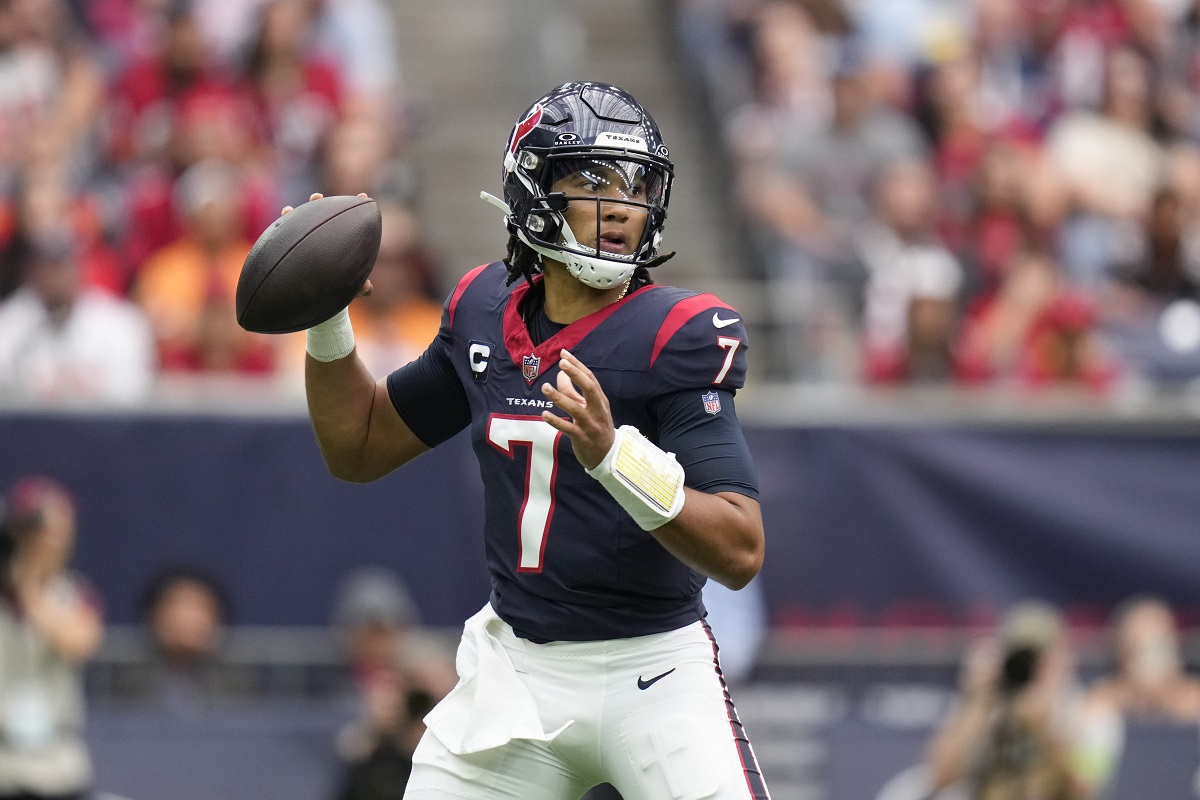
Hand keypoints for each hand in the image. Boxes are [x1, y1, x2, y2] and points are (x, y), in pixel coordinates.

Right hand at [281, 192, 373, 296]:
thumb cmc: (336, 289)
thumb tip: (367, 288)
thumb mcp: (348, 288)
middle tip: (317, 197)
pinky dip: (282, 227)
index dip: (356, 207)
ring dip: (298, 212)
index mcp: (338, 242)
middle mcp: (322, 236)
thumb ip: (358, 287)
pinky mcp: (290, 247)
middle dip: (319, 203)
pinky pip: (285, 236)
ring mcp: (305, 239)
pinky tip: (285, 214)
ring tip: (294, 208)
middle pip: (321, 215)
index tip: (364, 196)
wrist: (316, 298)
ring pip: (301, 221)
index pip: (347, 221)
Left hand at [540, 350, 613, 468]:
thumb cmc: (597, 427)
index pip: (590, 378)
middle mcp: (597, 410)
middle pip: (589, 388)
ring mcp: (590, 425)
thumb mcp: (589, 408)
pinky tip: (544, 414)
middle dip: (576, 374)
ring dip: (559, 397)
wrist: (609, 455)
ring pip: (575, 408)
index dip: (577, 365)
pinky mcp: (581, 438)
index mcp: (600, 400)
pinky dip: (555, 421)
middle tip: (561, 363)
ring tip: (544, 387)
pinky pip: (567, 428)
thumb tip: (560, 374)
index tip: (564, 354)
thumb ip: (574, 392)